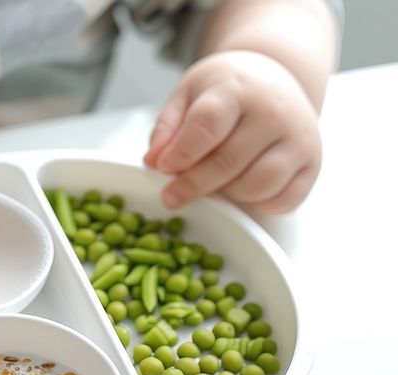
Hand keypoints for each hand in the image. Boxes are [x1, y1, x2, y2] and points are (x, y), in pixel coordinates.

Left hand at [144, 50, 320, 214]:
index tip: (163, 168)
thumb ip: (167, 126)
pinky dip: (258, 203)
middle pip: (228, 162)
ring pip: (257, 186)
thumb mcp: (189, 94)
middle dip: (193, 185)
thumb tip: (154, 161)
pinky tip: (242, 188)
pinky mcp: (313, 163)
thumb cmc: (227, 90)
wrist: (274, 78)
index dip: (181, 153)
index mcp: (238, 90)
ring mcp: (299, 139)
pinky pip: (283, 200)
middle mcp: (275, 112)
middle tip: (171, 195)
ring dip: (227, 194)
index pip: (207, 125)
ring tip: (213, 183)